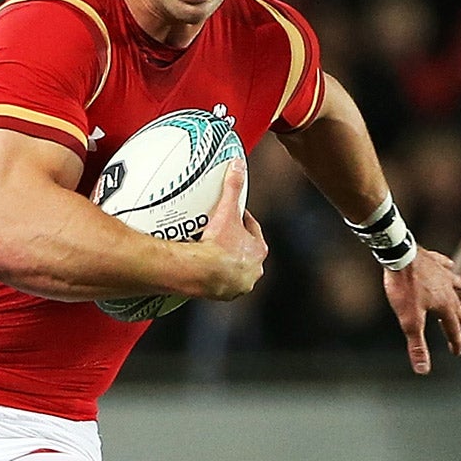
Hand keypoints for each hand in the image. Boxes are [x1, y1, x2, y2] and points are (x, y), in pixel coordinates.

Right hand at [194, 160, 267, 300]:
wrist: (202, 273)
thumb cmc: (218, 245)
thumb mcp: (226, 211)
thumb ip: (232, 187)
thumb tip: (237, 164)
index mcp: (258, 250)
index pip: (252, 231)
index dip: (241, 222)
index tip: (230, 217)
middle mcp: (253, 270)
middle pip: (245, 252)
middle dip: (235, 245)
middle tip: (218, 237)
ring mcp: (238, 285)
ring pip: (233, 271)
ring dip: (224, 264)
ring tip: (208, 256)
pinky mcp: (223, 295)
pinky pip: (219, 284)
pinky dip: (213, 278)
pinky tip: (202, 272)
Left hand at [382, 247, 460, 374]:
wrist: (400, 256)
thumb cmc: (405, 289)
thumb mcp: (409, 322)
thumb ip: (417, 346)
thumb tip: (423, 370)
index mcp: (445, 306)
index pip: (453, 329)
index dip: (455, 343)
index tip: (457, 352)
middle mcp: (448, 290)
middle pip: (456, 307)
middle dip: (460, 318)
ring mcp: (441, 273)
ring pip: (454, 283)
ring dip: (458, 289)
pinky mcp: (432, 260)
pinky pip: (444, 264)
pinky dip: (447, 266)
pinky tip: (448, 264)